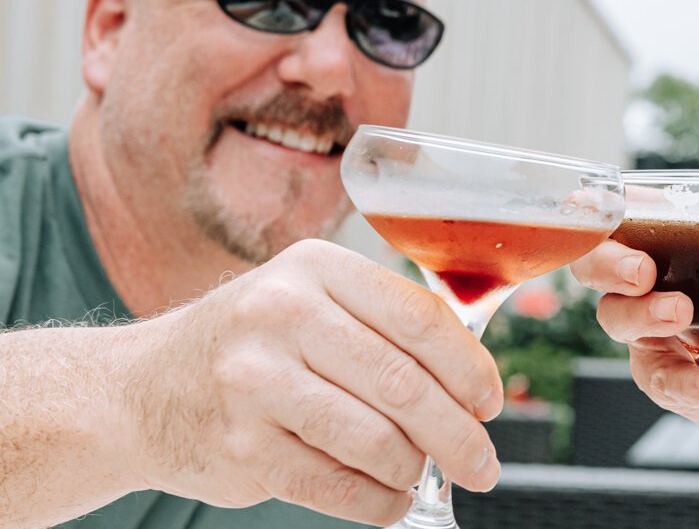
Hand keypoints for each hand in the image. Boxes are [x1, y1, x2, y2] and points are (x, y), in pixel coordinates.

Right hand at [116, 239, 502, 524]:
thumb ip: (381, 324)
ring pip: (375, 439)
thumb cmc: (252, 346)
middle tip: (484, 463)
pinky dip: (376, 501)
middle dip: (458, 433)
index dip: (470, 368)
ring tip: (424, 476)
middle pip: (404, 384)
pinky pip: (333, 485)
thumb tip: (474, 380)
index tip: (491, 402)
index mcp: (316, 269)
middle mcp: (282, 315)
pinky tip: (390, 501)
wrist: (136, 390)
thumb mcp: (308, 300)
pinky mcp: (239, 445)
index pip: (419, 319)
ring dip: (415, 469)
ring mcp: (255, 381)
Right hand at [571, 205, 698, 472]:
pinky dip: (686, 378)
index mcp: (679, 242)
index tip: (610, 204)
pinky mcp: (668, 377)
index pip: (624, 214)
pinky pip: (659, 378)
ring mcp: (654, 332)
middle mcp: (654, 282)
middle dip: (608, 262)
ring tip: (683, 315)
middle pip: (597, 265)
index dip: (603, 207)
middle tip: (641, 269)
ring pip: (618, 319)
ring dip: (644, 315)